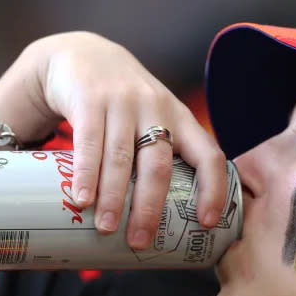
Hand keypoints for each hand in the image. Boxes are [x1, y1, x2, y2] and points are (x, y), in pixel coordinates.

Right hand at [0, 32, 227, 248]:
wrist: (81, 54)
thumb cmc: (123, 103)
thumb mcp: (152, 119)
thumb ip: (157, 157)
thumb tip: (157, 223)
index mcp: (180, 119)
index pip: (209, 154)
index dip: (214, 189)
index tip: (207, 222)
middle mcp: (156, 109)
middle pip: (159, 165)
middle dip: (151, 207)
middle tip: (141, 241)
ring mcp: (123, 102)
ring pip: (122, 158)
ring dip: (115, 197)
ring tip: (108, 228)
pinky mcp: (90, 99)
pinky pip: (89, 142)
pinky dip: (86, 174)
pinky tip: (82, 198)